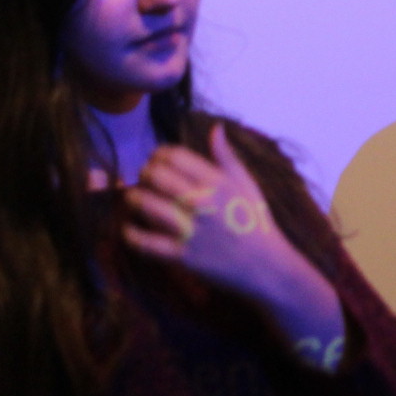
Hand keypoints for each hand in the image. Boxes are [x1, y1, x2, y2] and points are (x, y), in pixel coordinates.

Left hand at [121, 125, 343, 364]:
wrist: (266, 267)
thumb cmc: (255, 223)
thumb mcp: (248, 185)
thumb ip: (227, 157)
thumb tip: (216, 128)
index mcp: (219, 183)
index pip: (175, 156)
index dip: (159, 155)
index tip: (157, 161)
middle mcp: (204, 203)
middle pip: (156, 176)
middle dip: (143, 174)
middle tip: (144, 180)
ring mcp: (192, 230)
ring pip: (146, 205)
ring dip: (133, 199)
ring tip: (135, 199)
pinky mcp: (184, 256)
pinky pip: (147, 243)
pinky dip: (131, 234)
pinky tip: (129, 228)